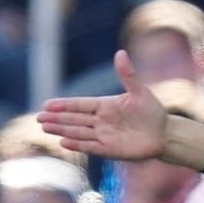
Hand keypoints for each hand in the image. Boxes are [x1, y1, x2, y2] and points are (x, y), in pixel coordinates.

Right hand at [37, 50, 168, 160]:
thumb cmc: (152, 112)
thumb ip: (128, 75)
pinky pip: (90, 146)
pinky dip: (78, 144)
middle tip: (39, 118)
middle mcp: (101, 121)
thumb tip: (120, 53)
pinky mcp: (110, 149)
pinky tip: (64, 142)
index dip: (64, 105)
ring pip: (78, 132)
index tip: (48, 104)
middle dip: (57, 119)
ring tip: (45, 127)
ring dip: (62, 130)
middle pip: (74, 119)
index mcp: (105, 105)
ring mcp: (104, 135)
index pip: (80, 105)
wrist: (164, 134)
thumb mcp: (140, 92)